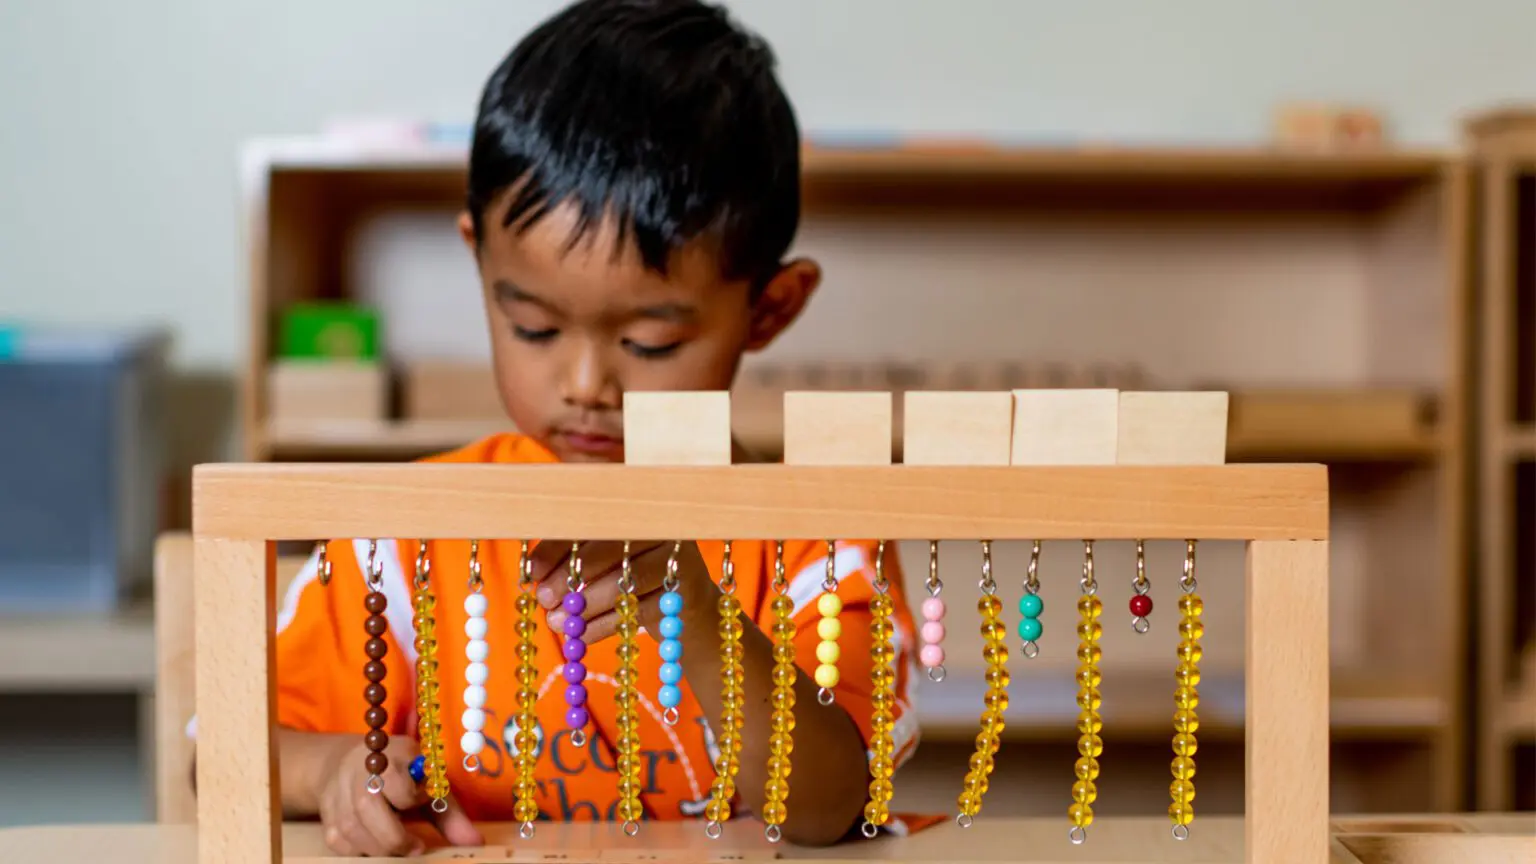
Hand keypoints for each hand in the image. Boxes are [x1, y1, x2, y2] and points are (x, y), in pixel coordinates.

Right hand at [316, 735, 482, 856]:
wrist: (348, 763)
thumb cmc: (400, 774)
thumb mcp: (427, 782)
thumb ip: (451, 814)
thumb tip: (475, 844)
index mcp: (390, 755)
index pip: (398, 782)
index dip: (414, 797)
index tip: (424, 798)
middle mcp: (359, 771)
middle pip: (367, 808)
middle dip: (393, 837)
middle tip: (414, 848)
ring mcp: (338, 793)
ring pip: (351, 830)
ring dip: (378, 848)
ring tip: (399, 848)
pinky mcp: (326, 814)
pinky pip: (338, 842)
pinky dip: (359, 851)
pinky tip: (375, 845)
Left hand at [527, 540, 718, 641]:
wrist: (690, 613)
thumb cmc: (635, 582)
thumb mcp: (604, 566)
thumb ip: (573, 561)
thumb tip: (534, 575)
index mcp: (635, 510)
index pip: (591, 521)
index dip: (558, 545)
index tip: (532, 570)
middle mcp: (660, 527)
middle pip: (610, 547)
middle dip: (571, 575)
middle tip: (543, 598)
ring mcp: (679, 557)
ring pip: (626, 580)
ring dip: (586, 603)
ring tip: (556, 622)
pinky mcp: (687, 591)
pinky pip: (638, 610)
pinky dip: (604, 625)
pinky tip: (582, 637)